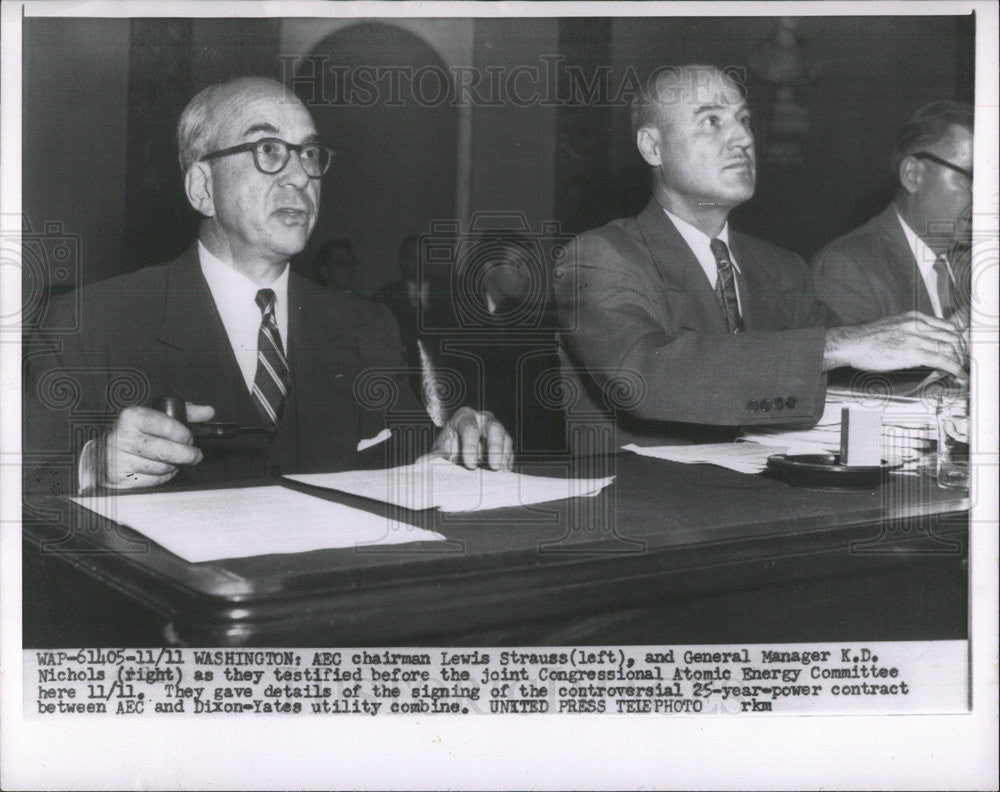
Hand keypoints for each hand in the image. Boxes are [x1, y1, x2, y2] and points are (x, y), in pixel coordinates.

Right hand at [99, 402, 214, 487]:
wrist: (101, 454)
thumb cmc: (134, 433)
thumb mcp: (155, 416)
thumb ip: (184, 413)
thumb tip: (208, 411)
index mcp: (132, 417)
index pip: (167, 426)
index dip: (184, 435)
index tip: (189, 438)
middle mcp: (122, 437)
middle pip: (166, 451)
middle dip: (187, 454)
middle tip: (194, 454)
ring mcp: (119, 459)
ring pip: (162, 467)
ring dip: (175, 465)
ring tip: (175, 460)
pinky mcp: (119, 478)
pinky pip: (153, 481)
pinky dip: (164, 476)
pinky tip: (162, 469)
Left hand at [429, 407, 512, 470]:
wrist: (459, 450)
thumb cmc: (450, 446)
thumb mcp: (440, 450)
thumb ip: (433, 457)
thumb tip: (420, 464)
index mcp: (465, 416)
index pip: (469, 428)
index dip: (470, 446)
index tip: (469, 465)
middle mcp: (483, 420)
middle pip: (494, 428)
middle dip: (495, 448)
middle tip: (494, 467)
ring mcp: (496, 431)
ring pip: (506, 439)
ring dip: (504, 457)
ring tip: (500, 474)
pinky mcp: (505, 444)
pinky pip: (510, 452)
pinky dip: (508, 464)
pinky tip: (504, 476)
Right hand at [823, 311, 966, 380]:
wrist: (852, 343)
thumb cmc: (866, 339)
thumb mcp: (892, 326)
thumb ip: (908, 331)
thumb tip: (919, 342)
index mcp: (914, 317)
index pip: (947, 325)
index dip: (957, 339)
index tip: (959, 349)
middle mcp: (918, 325)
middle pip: (952, 336)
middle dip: (961, 351)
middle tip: (962, 362)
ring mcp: (916, 338)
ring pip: (950, 347)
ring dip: (959, 361)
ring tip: (961, 371)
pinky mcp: (913, 352)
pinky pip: (942, 359)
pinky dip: (954, 368)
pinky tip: (958, 375)